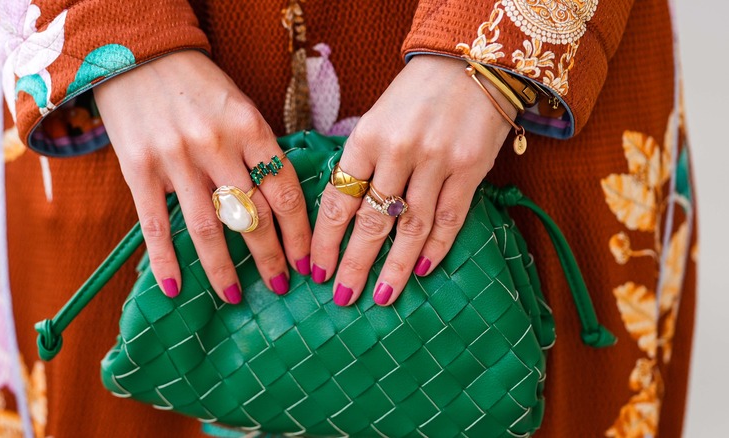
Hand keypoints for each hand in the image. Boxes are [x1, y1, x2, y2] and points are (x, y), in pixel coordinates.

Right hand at [95, 50, 311, 302]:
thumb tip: (280, 203)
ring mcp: (175, 160)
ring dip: (223, 269)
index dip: (299, 232)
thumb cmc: (197, 85)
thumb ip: (258, 150)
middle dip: (270, 257)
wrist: (137, 55)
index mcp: (248, 127)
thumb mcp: (239, 106)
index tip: (308, 261)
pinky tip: (175, 288)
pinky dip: (166, 260)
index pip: (283, 190)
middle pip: (251, 215)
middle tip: (282, 285)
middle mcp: (215, 145)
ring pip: (207, 228)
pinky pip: (154, 225)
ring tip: (235, 296)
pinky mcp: (138, 170)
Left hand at [310, 55, 515, 305]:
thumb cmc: (416, 93)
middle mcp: (400, 151)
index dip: (326, 241)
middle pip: (372, 221)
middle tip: (342, 297)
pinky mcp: (471, 168)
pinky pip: (450, 217)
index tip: (316, 270)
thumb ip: (363, 161)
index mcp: (367, 138)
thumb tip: (346, 212)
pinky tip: (422, 270)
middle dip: (354, 264)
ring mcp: (437, 161)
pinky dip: (437, 246)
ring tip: (382, 296)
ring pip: (411, 227)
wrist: (470, 61)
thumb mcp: (378, 118)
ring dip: (396, 266)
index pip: (340, 200)